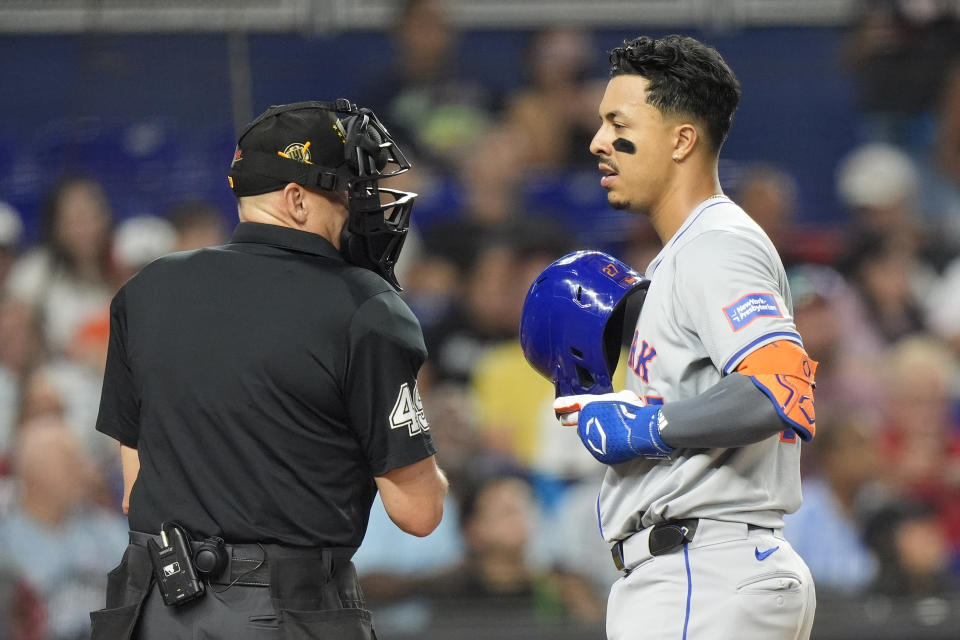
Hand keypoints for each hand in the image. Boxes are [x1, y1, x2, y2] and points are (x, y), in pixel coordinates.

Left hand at [553, 391, 672, 463]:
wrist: (641, 431)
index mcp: (590, 405)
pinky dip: (599, 441)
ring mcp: (590, 438)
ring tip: (598, 427)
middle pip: (571, 420)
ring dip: (588, 430)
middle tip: (564, 419)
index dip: (563, 404)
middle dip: (568, 418)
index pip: (571, 403)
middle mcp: (586, 421)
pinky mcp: (598, 452)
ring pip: (584, 433)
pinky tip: (609, 439)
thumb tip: (610, 402)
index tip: (556, 405)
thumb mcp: (622, 397)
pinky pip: (595, 445)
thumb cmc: (634, 411)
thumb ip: (610, 400)